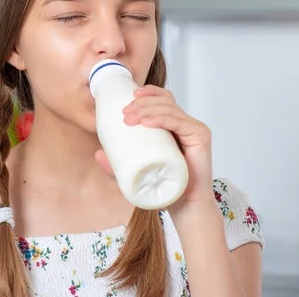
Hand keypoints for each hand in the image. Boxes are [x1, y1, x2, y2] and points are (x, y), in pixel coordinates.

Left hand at [94, 85, 214, 212]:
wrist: (186, 206)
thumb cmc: (165, 187)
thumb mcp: (136, 173)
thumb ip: (116, 165)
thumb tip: (97, 154)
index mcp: (173, 125)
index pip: (162, 100)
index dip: (147, 93)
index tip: (128, 100)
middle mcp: (185, 123)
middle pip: (164, 101)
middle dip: (142, 103)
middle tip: (125, 114)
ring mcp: (194, 128)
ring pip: (170, 109)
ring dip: (148, 109)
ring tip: (131, 118)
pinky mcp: (201, 136)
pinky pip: (180, 122)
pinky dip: (162, 119)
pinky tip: (148, 122)